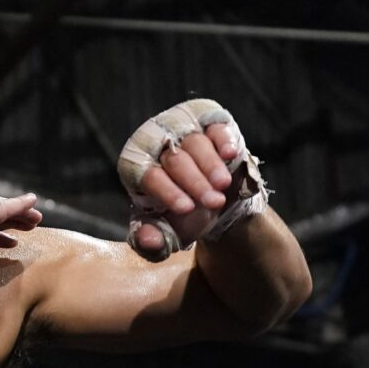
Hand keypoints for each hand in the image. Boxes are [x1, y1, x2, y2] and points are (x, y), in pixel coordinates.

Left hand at [133, 123, 239, 253]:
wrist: (215, 201)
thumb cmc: (185, 216)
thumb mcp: (168, 233)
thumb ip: (153, 242)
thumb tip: (147, 240)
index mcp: (138, 171)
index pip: (149, 176)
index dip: (168, 192)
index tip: (186, 208)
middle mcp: (158, 147)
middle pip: (174, 160)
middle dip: (195, 183)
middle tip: (214, 203)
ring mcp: (184, 132)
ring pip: (195, 143)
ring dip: (210, 166)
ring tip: (222, 186)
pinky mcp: (210, 125)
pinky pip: (215, 127)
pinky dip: (223, 140)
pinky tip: (230, 154)